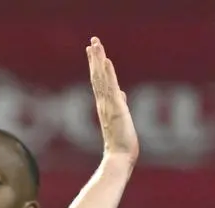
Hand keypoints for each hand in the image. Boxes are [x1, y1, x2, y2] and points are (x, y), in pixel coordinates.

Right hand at [87, 37, 138, 162]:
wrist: (118, 158)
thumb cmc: (121, 144)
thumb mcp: (122, 120)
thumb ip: (120, 105)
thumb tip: (122, 94)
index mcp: (105, 106)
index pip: (99, 82)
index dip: (96, 66)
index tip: (94, 52)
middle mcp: (103, 103)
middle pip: (97, 76)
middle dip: (95, 58)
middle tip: (92, 41)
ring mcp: (108, 105)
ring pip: (101, 78)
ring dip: (99, 60)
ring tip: (95, 44)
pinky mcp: (116, 108)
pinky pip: (111, 87)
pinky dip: (108, 74)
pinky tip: (106, 61)